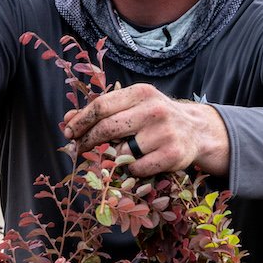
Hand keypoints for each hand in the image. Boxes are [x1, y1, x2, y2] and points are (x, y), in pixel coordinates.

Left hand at [61, 84, 229, 177]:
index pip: (101, 106)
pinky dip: (131, 169)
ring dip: (114, 156)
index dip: (80, 121)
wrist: (196, 130)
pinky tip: (138, 162)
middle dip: (88, 141)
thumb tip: (66, 120)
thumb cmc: (155, 117)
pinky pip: (136, 168)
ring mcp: (164, 133)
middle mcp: (154, 110)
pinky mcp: (172, 155)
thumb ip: (101, 111)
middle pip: (107, 128)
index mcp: (141, 93)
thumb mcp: (132, 106)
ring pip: (121, 151)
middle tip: (79, 148)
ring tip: (122, 153)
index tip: (69, 133)